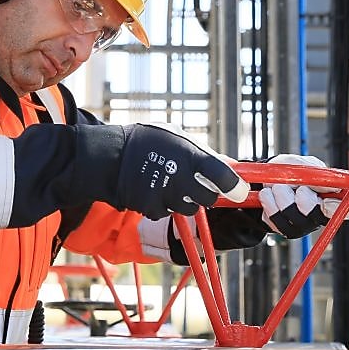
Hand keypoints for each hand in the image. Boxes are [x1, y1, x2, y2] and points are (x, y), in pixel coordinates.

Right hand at [116, 124, 248, 219]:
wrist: (109, 157)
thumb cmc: (146, 142)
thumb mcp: (177, 137)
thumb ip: (204, 153)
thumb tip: (231, 166)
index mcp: (190, 156)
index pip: (224, 177)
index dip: (236, 187)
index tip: (239, 190)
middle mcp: (180, 177)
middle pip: (210, 199)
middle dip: (208, 193)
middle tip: (197, 184)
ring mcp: (166, 195)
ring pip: (190, 208)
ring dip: (186, 200)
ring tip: (171, 183)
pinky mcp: (152, 208)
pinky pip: (169, 213)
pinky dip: (165, 205)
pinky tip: (155, 190)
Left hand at [256, 154, 348, 238]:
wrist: (265, 177)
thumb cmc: (290, 170)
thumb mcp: (303, 164)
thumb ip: (315, 172)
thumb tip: (329, 184)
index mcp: (332, 198)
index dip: (339, 206)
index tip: (326, 198)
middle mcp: (319, 214)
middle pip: (318, 216)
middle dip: (305, 199)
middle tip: (297, 186)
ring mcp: (302, 224)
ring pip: (295, 217)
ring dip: (282, 196)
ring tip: (277, 185)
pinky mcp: (283, 228)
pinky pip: (276, 220)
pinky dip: (269, 202)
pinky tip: (268, 194)